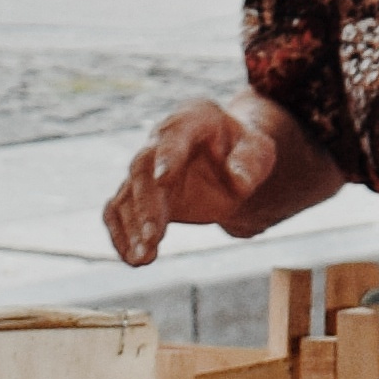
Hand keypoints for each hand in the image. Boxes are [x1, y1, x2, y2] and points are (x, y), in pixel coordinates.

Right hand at [102, 95, 303, 265]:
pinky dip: (122, 236)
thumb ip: (249, 163)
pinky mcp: (138, 194)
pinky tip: (134, 260)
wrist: (229, 156)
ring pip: (126, 196)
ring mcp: (145, 169)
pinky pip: (119, 212)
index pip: (174, 136)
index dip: (167, 157)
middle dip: (146, 205)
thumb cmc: (244, 148)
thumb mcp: (258, 150)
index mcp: (192, 119)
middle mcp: (159, 141)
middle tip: (154, 237)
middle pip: (141, 170)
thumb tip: (238, 182)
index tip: (163, 180)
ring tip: (142, 259)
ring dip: (132, 228)